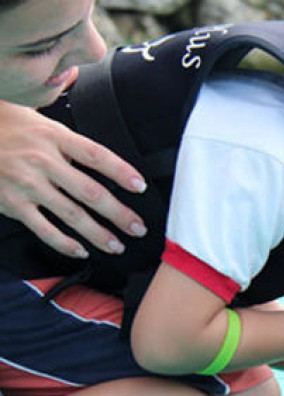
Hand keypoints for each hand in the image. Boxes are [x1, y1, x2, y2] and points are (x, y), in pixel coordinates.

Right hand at [0, 101, 147, 257]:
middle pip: (90, 192)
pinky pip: (43, 229)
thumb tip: (108, 164)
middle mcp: (43, 161)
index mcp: (55, 138)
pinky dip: (64, 243)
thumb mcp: (45, 125)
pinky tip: (81, 250)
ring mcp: (27, 184)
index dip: (121, 172)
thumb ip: (74, 145)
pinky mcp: (12, 203)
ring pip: (71, 215)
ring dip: (98, 234)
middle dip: (119, 213)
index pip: (96, 156)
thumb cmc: (13, 129)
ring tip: (116, 245)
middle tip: (138, 228)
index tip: (140, 187)